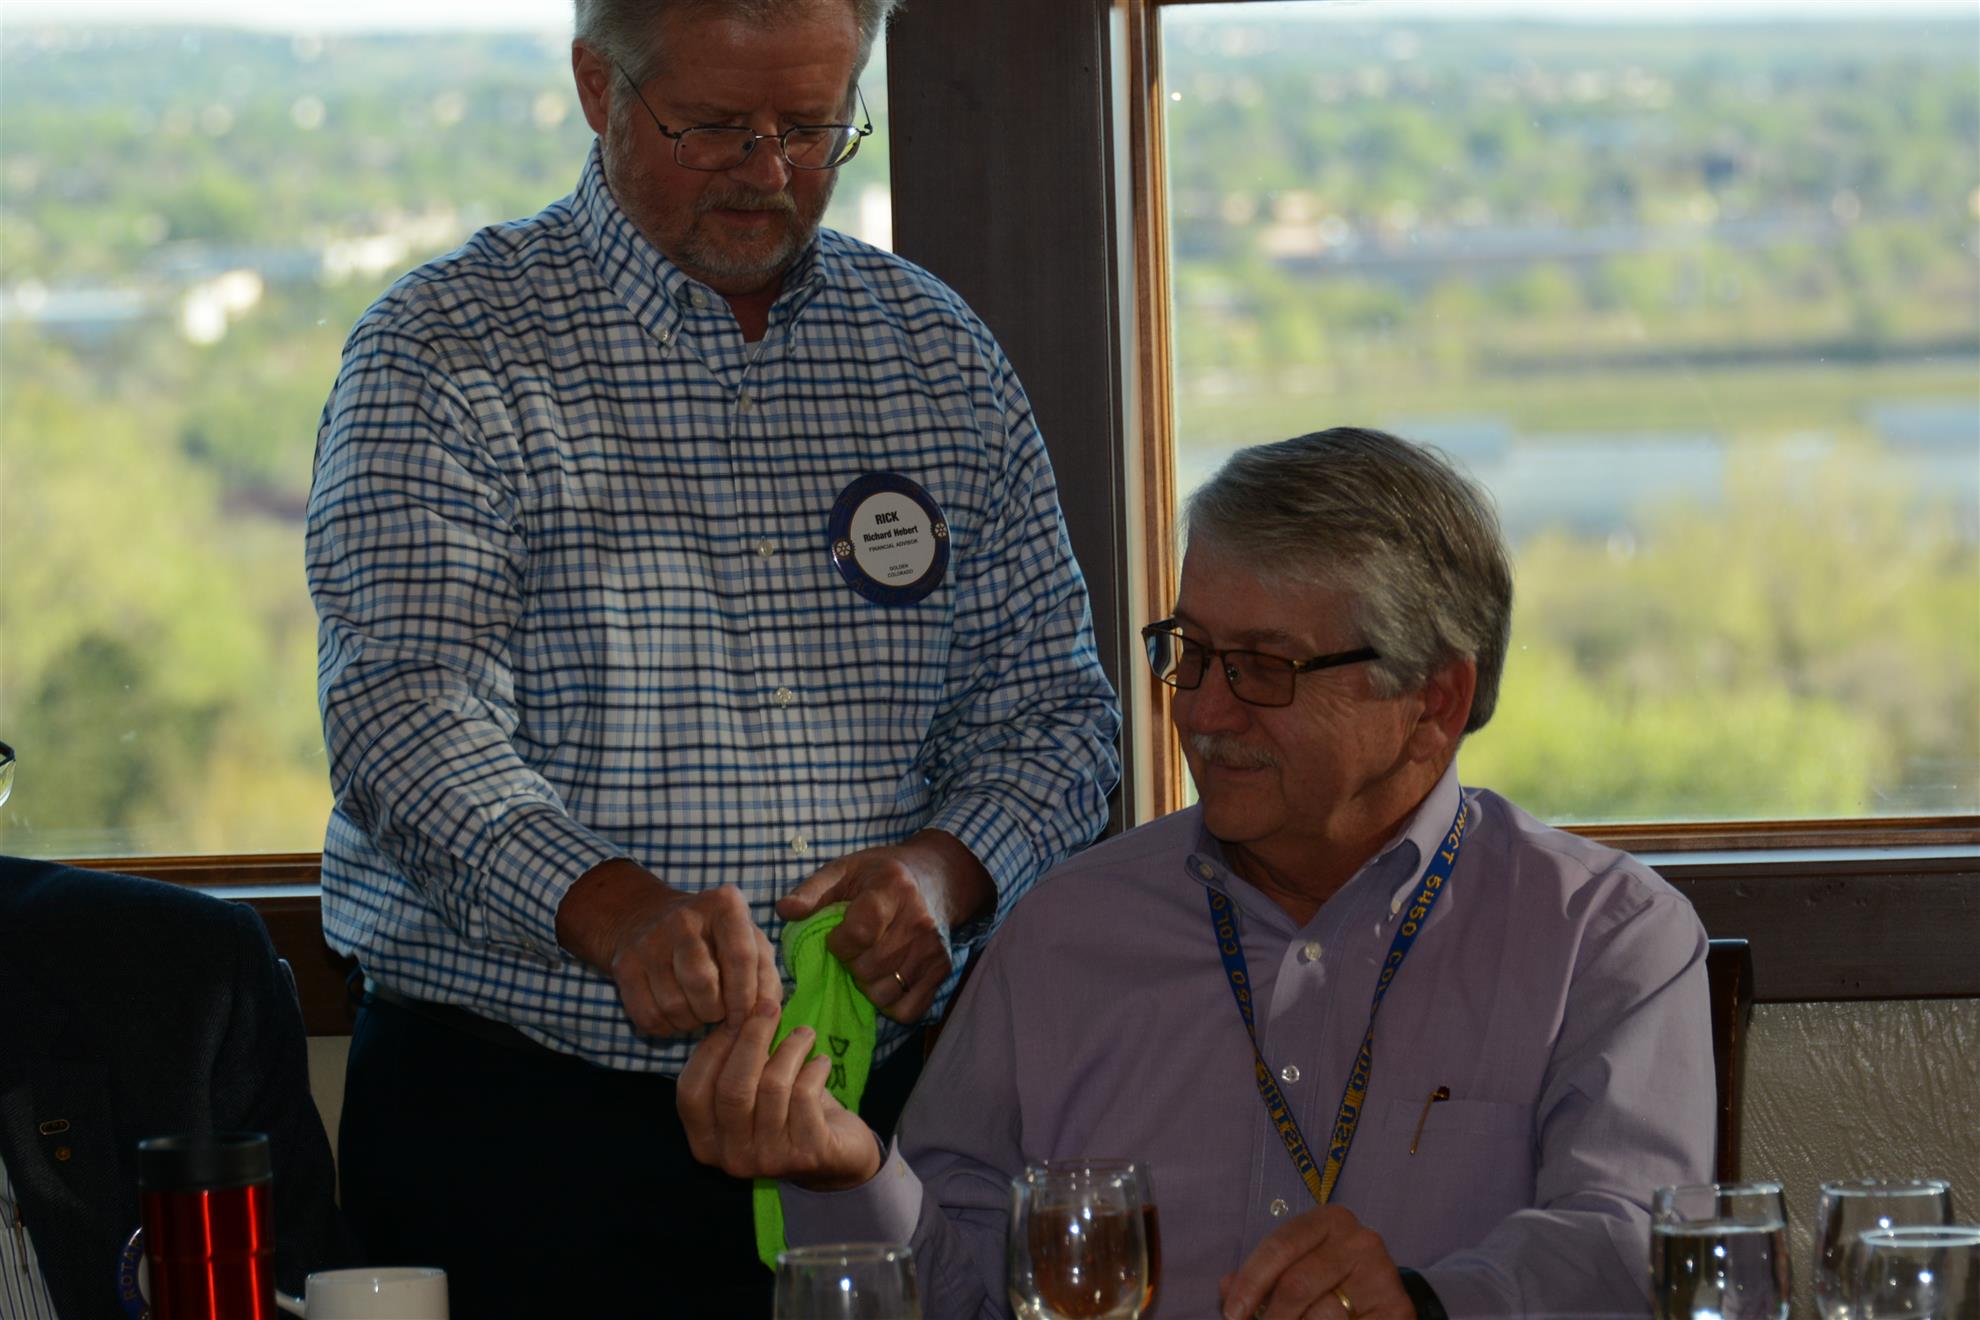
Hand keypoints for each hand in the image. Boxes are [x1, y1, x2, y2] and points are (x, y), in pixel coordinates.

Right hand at [556, 859, 782, 1036]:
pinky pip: (648, 1016)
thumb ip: (766, 975)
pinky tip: (677, 1016)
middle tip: (720, 1013)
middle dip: (716, 1012)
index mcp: (724, 904)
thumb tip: (768, 1012)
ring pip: (674, 1005)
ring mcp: (649, 940)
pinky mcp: (624, 965)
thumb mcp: (749, 942)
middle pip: (703, 985)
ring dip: (692, 1022)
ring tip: (699, 1012)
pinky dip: (667, 1028)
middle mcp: (684, 917)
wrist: (650, 918)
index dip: (746, 997)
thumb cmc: (716, 938)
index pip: (740, 957)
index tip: (746, 1018)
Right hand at [677, 999, 885, 1189]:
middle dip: (752, 1038)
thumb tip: (739, 1007)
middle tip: (770, 1007)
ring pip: (772, 1088)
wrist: (837, 1157)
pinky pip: (804, 1096)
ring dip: (790, 1049)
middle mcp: (731, 1157)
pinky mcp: (806, 1154)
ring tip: (805, 1035)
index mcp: (705, 1142)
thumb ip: (737, 1059)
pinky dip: (815, 1069)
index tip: (737, 1014)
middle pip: (731, 1088)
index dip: (712, 1047)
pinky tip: (822, 1063)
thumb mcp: (753, 1089)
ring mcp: (768, 1160)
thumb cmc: (787, 1113)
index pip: (691, 1091)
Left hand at [776, 830, 991, 1023]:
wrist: (935, 877)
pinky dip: (890, 1004)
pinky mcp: (943, 970)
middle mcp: (918, 920)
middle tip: (853, 950)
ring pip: (885, 993)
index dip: (838, 943)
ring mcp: (933, 948)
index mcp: (892, 889)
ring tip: (868, 963)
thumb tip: (784, 911)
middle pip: (869, 967)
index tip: (836, 936)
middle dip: (850, 964)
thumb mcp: (843, 870)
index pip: (859, 933)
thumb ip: (811, 890)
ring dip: (867, 986)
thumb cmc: (879, 875)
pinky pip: (909, 1010)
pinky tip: (885, 980)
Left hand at [1218, 1205, 1412, 1319]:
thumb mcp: (1297, 1267)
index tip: (1232, 1313)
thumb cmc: (1331, 1280)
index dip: (1250, 1282)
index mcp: (1330, 1220)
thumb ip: (1261, 1276)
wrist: (1384, 1299)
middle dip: (1270, 1316)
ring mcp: (1382, 1275)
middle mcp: (1360, 1240)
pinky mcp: (1397, 1308)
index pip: (1280, 1246)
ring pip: (1321, 1314)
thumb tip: (1226, 1286)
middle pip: (1296, 1284)